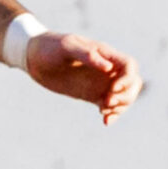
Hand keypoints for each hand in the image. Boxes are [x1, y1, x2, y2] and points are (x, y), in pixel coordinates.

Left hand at [24, 32, 143, 123]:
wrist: (34, 57)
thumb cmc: (50, 47)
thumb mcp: (66, 47)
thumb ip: (87, 54)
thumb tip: (108, 67)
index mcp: (105, 54)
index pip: (130, 66)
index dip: (127, 79)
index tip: (112, 88)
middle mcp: (108, 69)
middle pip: (133, 83)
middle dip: (126, 95)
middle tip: (106, 103)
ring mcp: (101, 82)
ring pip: (125, 96)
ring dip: (121, 106)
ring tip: (103, 111)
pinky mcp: (93, 94)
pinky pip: (110, 106)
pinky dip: (113, 114)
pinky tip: (106, 122)